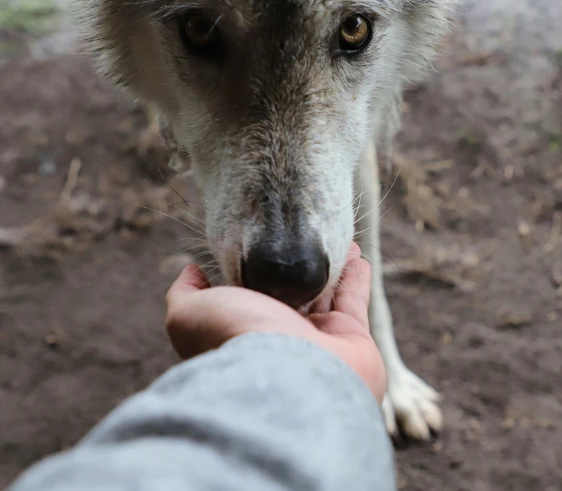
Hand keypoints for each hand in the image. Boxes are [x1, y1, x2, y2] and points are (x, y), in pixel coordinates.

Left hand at [166, 245, 385, 400]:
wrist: (291, 376)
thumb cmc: (236, 341)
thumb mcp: (189, 313)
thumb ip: (184, 293)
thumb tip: (190, 272)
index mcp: (244, 332)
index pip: (249, 296)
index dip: (253, 270)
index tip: (259, 246)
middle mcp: (281, 338)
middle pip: (291, 294)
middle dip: (295, 270)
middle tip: (302, 239)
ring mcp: (318, 339)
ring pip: (324, 293)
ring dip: (330, 267)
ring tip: (336, 239)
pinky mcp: (352, 337)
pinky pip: (354, 299)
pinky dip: (356, 275)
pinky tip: (356, 253)